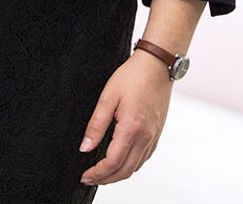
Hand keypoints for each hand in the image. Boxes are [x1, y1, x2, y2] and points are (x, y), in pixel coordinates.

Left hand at [79, 51, 172, 186]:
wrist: (157, 63)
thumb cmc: (134, 75)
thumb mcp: (108, 96)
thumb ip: (96, 124)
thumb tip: (85, 147)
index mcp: (132, 127)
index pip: (113, 162)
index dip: (97, 173)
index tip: (85, 175)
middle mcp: (146, 135)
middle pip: (125, 171)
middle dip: (106, 179)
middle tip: (90, 177)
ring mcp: (154, 134)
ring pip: (136, 167)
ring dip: (119, 174)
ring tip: (103, 171)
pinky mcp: (158, 131)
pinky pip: (145, 157)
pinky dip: (131, 164)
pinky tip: (121, 159)